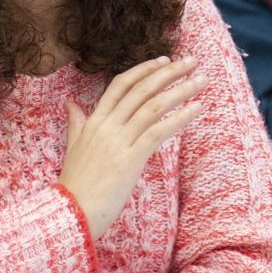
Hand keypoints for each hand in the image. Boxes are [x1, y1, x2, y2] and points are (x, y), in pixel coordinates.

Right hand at [58, 56, 206, 239]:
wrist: (72, 212)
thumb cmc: (75, 185)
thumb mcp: (73, 148)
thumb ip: (76, 123)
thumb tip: (70, 104)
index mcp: (94, 122)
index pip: (120, 85)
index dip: (143, 70)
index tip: (163, 61)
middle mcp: (107, 126)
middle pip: (142, 90)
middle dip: (169, 73)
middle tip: (191, 61)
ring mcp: (119, 141)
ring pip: (153, 106)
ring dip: (181, 90)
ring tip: (201, 80)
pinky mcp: (131, 159)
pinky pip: (159, 131)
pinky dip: (180, 118)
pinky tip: (197, 108)